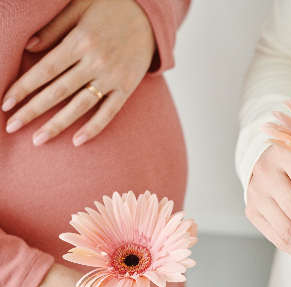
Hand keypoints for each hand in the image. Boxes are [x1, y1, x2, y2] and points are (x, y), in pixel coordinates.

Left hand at [2, 0, 155, 146]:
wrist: (149, 16)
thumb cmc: (111, 8)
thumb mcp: (80, 7)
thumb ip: (54, 28)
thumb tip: (28, 48)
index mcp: (81, 41)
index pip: (45, 70)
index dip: (24, 87)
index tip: (6, 103)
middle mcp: (95, 62)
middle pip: (58, 91)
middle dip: (33, 110)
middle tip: (12, 127)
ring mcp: (112, 77)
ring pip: (80, 105)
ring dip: (57, 124)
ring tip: (38, 140)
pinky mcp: (127, 87)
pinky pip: (109, 112)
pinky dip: (94, 128)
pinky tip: (78, 142)